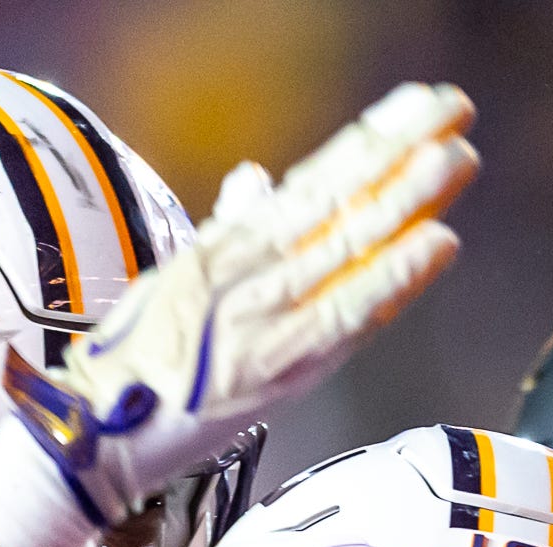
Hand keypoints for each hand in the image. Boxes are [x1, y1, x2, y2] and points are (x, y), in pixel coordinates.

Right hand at [6, 82, 477, 527]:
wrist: (99, 430)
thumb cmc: (138, 363)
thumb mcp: (177, 279)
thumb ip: (226, 227)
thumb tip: (255, 180)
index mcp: (228, 246)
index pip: (311, 180)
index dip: (366, 142)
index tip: (413, 109)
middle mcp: (249, 270)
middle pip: (336, 198)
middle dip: (400, 152)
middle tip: (451, 111)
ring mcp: (268, 315)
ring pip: (347, 243)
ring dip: (408, 198)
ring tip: (454, 160)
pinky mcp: (282, 366)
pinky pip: (349, 312)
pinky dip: (393, 277)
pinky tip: (434, 245)